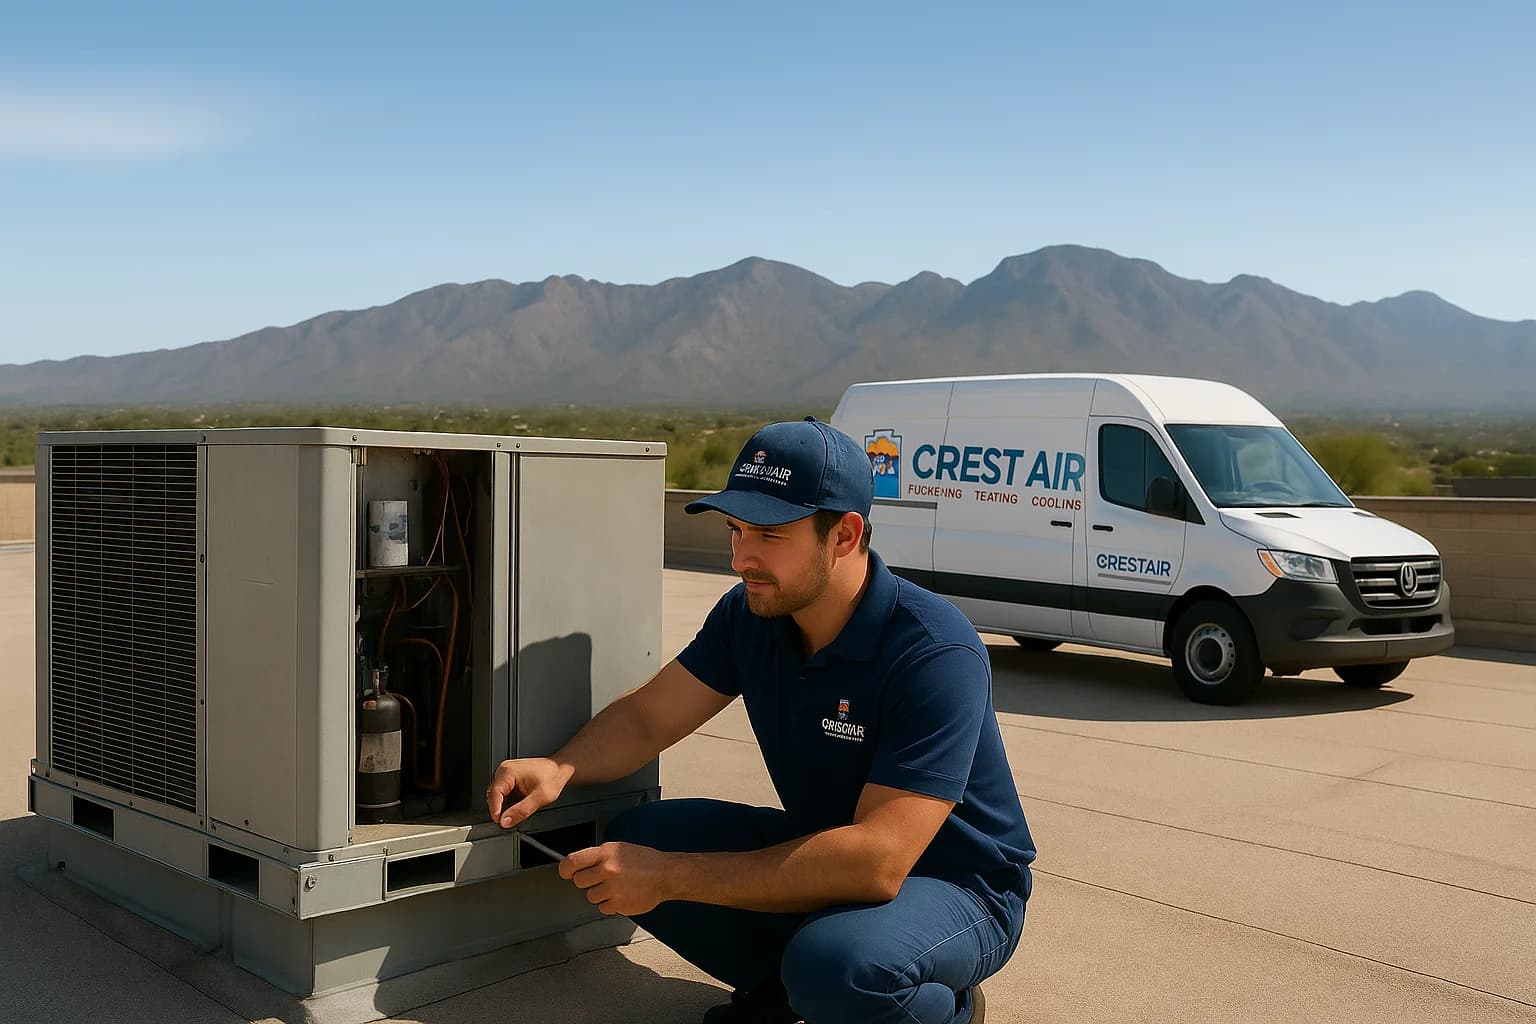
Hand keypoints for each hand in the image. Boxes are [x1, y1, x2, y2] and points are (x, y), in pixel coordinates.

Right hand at [486, 757, 569, 828]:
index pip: (494, 794)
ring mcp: (505, 774)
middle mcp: (504, 770)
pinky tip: (518, 806)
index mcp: (508, 771)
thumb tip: (505, 821)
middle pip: (493, 796)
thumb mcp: (541, 797)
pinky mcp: (508, 779)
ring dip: (503, 807)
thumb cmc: (552, 777)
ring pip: (496, 797)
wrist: (559, 769)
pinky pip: (502, 795)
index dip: (495, 811)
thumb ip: (522, 810)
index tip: (500, 822)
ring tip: (518, 811)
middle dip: (500, 810)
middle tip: (510, 821)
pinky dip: (507, 803)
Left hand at [558, 841, 676, 916]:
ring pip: (591, 896)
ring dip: (600, 894)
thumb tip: (578, 865)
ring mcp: (612, 888)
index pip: (572, 862)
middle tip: (601, 879)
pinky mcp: (618, 904)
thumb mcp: (619, 849)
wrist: (665, 874)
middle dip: (588, 882)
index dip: (565, 869)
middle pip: (579, 882)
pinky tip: (622, 895)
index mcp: (605, 853)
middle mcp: (607, 870)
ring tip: (616, 886)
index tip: (566, 873)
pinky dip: (611, 904)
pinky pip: (603, 908)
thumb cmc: (644, 861)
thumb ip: (598, 856)